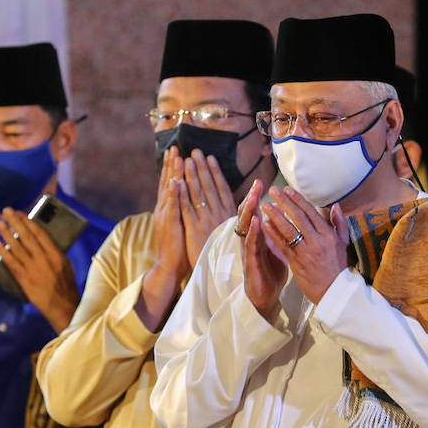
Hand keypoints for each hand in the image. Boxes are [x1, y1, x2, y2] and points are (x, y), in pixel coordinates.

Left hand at [0, 208, 79, 332]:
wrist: (62, 305)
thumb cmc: (66, 284)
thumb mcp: (66, 264)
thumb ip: (55, 252)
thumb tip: (44, 241)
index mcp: (55, 254)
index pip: (39, 233)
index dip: (28, 222)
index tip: (20, 213)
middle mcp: (43, 259)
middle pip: (26, 237)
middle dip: (15, 222)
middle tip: (6, 211)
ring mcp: (32, 268)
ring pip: (16, 248)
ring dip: (6, 234)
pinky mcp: (24, 278)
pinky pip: (11, 262)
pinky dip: (3, 252)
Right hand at [151, 145, 191, 281]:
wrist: (169, 264)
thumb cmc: (179, 246)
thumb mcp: (183, 223)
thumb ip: (184, 209)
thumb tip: (190, 198)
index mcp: (170, 207)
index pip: (172, 183)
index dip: (174, 168)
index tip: (178, 152)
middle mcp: (166, 208)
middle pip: (169, 182)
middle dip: (172, 164)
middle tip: (174, 146)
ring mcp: (166, 215)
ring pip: (170, 190)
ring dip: (172, 172)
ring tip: (175, 156)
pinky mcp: (170, 224)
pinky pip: (172, 206)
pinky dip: (173, 193)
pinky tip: (174, 181)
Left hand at [177, 148, 236, 266]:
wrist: (221, 275)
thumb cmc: (230, 256)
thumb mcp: (239, 234)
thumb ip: (241, 217)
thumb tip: (249, 203)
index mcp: (229, 215)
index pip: (221, 189)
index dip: (215, 172)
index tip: (210, 158)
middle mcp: (219, 215)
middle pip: (209, 187)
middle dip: (202, 168)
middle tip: (195, 151)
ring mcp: (206, 221)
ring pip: (198, 194)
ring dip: (192, 175)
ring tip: (186, 159)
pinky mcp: (194, 229)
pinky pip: (187, 208)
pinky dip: (182, 194)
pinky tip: (178, 181)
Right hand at [237, 180, 287, 318]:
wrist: (265, 295)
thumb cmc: (271, 270)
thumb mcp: (278, 247)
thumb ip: (281, 231)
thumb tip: (290, 215)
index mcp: (259, 235)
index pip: (257, 212)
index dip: (258, 198)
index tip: (262, 182)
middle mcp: (252, 240)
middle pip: (249, 216)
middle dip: (252, 199)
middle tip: (257, 184)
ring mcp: (249, 251)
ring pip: (247, 228)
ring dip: (249, 212)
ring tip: (253, 197)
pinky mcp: (251, 262)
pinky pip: (251, 245)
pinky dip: (253, 232)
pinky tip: (256, 222)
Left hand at [261, 186, 347, 304]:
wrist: (334, 291)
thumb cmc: (339, 266)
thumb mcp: (344, 243)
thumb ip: (339, 223)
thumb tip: (335, 206)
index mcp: (328, 234)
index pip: (311, 212)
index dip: (298, 199)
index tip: (288, 189)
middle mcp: (317, 241)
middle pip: (298, 217)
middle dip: (284, 202)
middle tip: (273, 191)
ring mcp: (306, 252)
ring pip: (288, 229)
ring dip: (275, 215)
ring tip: (265, 205)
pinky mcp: (296, 262)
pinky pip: (283, 245)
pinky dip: (273, 233)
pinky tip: (265, 224)